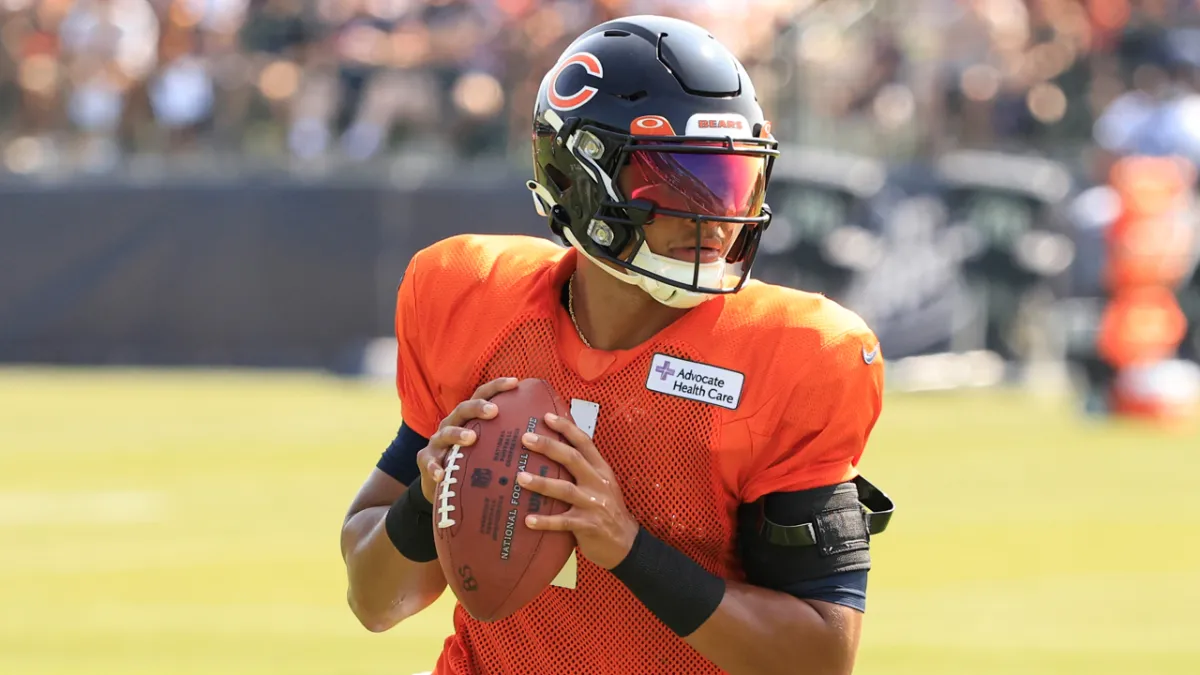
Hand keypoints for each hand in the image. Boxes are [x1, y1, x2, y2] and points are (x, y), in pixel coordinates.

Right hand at [416, 377, 519, 502]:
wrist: (442, 485)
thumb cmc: (472, 462)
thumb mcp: (488, 447)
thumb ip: (508, 438)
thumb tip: (546, 434)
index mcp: (469, 418)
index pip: (482, 396)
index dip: (497, 386)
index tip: (516, 382)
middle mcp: (452, 424)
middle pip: (463, 409)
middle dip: (477, 407)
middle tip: (494, 411)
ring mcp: (437, 442)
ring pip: (446, 433)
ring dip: (458, 434)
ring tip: (471, 439)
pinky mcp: (426, 461)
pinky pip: (429, 463)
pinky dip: (434, 468)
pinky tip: (441, 474)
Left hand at [518, 412, 639, 569]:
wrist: (626, 543)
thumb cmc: (607, 511)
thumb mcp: (602, 485)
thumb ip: (584, 470)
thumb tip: (554, 452)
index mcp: (602, 470)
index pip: (585, 442)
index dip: (566, 428)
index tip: (546, 417)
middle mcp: (599, 483)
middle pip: (573, 459)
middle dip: (549, 447)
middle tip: (526, 439)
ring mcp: (594, 504)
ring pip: (565, 489)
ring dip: (541, 483)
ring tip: (520, 478)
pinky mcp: (588, 526)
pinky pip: (563, 522)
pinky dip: (545, 521)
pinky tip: (527, 520)